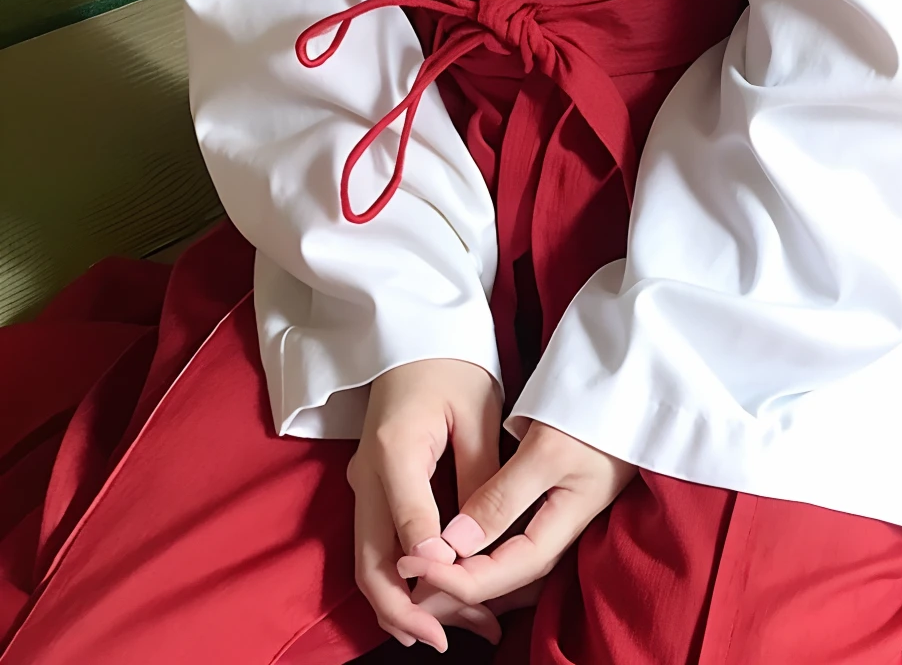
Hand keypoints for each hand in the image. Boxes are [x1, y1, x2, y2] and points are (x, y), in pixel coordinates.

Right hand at [349, 356, 507, 650]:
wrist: (412, 329)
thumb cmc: (451, 362)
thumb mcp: (477, 412)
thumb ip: (477, 478)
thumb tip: (477, 542)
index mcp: (394, 451)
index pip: (409, 529)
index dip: (435, 572)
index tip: (467, 600)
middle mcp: (367, 476)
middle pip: (373, 565)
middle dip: (411, 610)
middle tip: (454, 639)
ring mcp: (363, 485)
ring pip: (371, 565)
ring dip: (407, 604)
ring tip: (459, 630)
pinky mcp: (371, 489)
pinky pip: (377, 548)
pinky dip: (402, 583)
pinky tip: (439, 600)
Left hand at [393, 420, 636, 619]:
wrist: (634, 385)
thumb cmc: (595, 412)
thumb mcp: (547, 450)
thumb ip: (502, 498)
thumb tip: (455, 546)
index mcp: (560, 528)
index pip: (500, 575)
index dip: (453, 580)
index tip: (412, 565)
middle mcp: (558, 535)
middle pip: (501, 584)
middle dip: (452, 592)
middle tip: (405, 584)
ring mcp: (555, 522)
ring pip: (504, 571)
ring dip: (463, 579)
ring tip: (421, 575)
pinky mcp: (550, 506)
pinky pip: (509, 548)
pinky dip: (478, 557)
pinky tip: (453, 550)